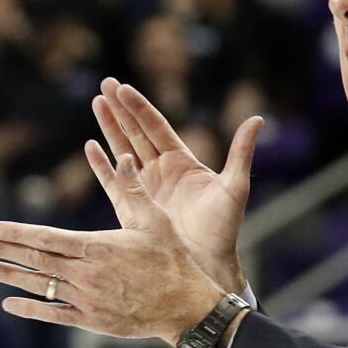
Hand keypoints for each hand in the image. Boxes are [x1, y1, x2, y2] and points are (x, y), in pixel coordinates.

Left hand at [0, 154, 228, 343]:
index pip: (47, 238)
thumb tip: (124, 157)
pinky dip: (30, 309)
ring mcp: (87, 299)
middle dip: (3, 251)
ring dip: (9, 276)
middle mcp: (87, 274)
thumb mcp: (155, 220)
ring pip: (40, 286)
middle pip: (36, 261)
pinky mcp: (92, 320)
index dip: (17, 233)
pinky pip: (53, 314)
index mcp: (98, 247)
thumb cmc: (173, 259)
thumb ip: (134, 189)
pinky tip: (9, 303)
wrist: (186, 306)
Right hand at [88, 79, 262, 292]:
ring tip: (96, 103)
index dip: (139, 108)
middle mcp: (162, 171)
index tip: (123, 88)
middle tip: (105, 84)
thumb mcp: (235, 185)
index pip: (156, 127)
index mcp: (183, 162)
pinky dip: (101, 165)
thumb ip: (241, 151)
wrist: (206, 263)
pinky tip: (90, 146)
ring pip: (122, 151)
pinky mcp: (133, 208)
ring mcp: (145, 188)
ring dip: (109, 128)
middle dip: (120, 109)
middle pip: (136, 133)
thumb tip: (257, 118)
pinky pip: (113, 182)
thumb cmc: (224, 228)